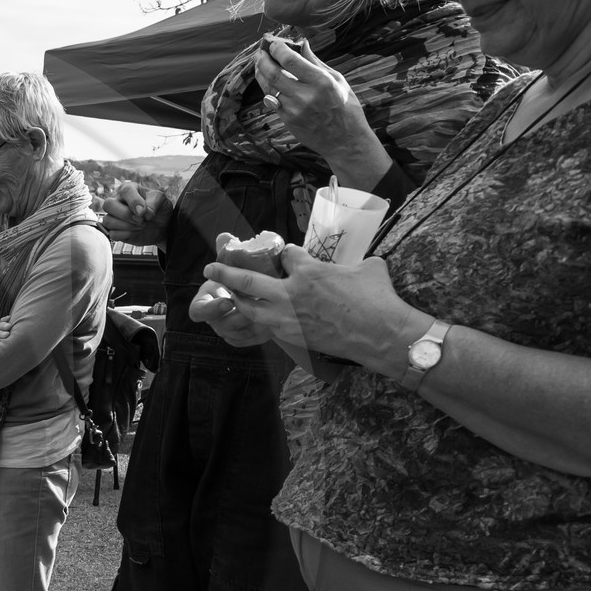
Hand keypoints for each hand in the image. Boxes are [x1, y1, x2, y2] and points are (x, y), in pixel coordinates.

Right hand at [100, 180, 172, 246]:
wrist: (162, 225)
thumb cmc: (159, 209)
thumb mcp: (161, 200)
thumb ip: (153, 202)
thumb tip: (141, 213)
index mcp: (128, 189)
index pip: (125, 191)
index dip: (134, 202)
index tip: (144, 212)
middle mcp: (117, 201)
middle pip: (108, 205)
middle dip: (126, 214)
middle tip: (141, 219)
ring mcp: (114, 217)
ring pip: (108, 221)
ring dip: (128, 226)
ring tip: (141, 225)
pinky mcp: (115, 231)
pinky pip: (113, 234)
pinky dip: (127, 234)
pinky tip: (136, 232)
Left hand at [202, 247, 424, 369]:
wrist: (380, 335)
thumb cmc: (378, 299)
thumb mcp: (369, 269)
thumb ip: (355, 264)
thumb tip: (363, 264)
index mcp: (309, 270)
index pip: (286, 254)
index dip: (284, 253)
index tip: (285, 254)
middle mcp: (291, 293)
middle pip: (248, 279)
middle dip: (226, 272)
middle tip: (210, 267)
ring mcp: (288, 318)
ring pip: (250, 308)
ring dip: (236, 300)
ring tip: (226, 295)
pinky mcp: (291, 337)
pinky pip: (266, 327)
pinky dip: (257, 321)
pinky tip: (256, 318)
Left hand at [254, 37, 376, 164]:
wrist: (344, 141)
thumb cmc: (346, 108)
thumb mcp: (337, 80)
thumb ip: (316, 62)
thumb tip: (302, 43)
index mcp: (321, 82)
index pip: (290, 60)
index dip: (277, 49)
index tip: (273, 43)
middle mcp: (305, 95)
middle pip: (273, 73)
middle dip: (263, 60)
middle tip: (259, 52)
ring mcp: (294, 110)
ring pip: (269, 88)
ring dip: (261, 74)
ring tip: (260, 64)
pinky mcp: (287, 120)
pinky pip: (272, 101)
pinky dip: (267, 89)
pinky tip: (267, 81)